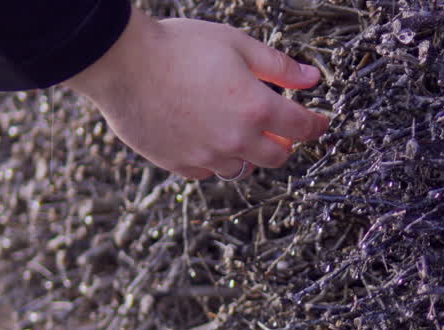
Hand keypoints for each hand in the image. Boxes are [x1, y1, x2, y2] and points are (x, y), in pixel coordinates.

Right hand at [64, 10, 329, 179]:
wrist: (123, 64)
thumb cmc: (178, 47)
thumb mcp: (237, 44)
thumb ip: (278, 66)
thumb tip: (311, 78)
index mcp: (255, 109)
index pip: (301, 128)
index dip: (316, 124)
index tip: (320, 122)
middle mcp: (235, 141)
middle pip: (277, 157)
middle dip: (284, 143)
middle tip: (279, 127)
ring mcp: (207, 157)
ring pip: (243, 168)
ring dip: (249, 153)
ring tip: (238, 130)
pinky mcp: (180, 165)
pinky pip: (209, 172)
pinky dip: (216, 159)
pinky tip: (208, 137)